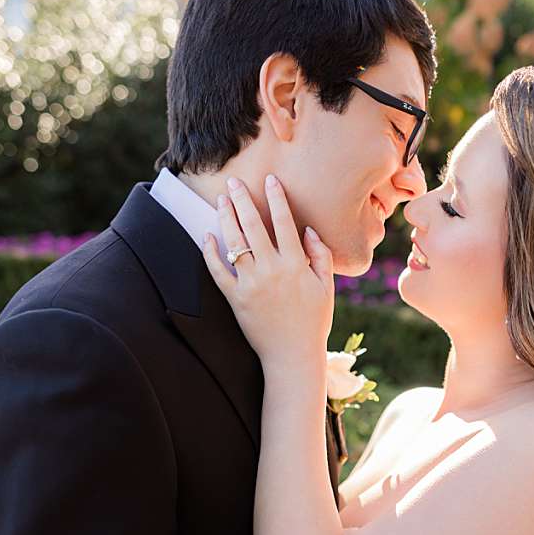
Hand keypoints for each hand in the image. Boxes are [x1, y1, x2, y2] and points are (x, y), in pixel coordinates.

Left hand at [202, 174, 333, 371]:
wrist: (292, 355)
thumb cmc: (313, 322)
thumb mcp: (326, 287)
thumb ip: (320, 256)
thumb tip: (308, 230)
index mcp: (296, 265)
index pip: (284, 222)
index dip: (276, 198)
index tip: (270, 179)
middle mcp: (272, 270)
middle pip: (253, 227)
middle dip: (243, 200)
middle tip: (234, 182)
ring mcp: (251, 284)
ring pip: (234, 244)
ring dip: (226, 219)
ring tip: (221, 201)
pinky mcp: (235, 299)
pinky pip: (218, 272)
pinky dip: (210, 253)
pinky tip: (206, 236)